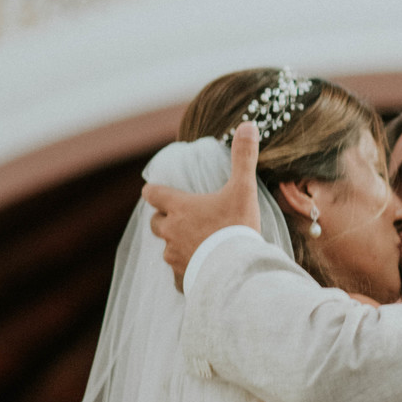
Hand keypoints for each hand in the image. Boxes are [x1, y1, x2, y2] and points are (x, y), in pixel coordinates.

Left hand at [143, 122, 262, 288]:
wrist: (237, 269)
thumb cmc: (237, 226)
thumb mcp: (243, 189)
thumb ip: (243, 157)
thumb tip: (248, 125)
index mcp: (180, 207)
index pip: (153, 194)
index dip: (154, 191)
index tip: (156, 190)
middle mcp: (171, 230)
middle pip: (155, 222)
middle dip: (164, 218)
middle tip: (180, 217)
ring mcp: (174, 255)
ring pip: (166, 247)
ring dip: (175, 243)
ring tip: (194, 244)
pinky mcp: (181, 276)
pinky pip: (177, 272)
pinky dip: (184, 269)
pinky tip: (199, 269)